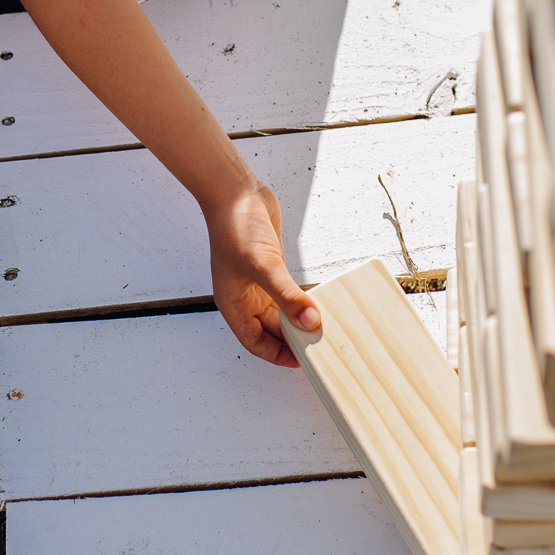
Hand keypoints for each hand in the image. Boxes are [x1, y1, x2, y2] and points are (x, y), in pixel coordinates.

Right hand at [207, 182, 320, 367]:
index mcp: (233, 303)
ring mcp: (258, 282)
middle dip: (290, 339)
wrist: (235, 192)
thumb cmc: (235, 227)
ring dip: (297, 320)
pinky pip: (287, 292)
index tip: (302, 361)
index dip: (276, 354)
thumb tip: (310, 322)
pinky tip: (318, 303)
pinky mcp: (271, 267)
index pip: (254, 341)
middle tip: (318, 347)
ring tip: (322, 328)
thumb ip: (287, 296)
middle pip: (269, 330)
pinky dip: (300, 300)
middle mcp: (244, 296)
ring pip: (279, 312)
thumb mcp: (263, 266)